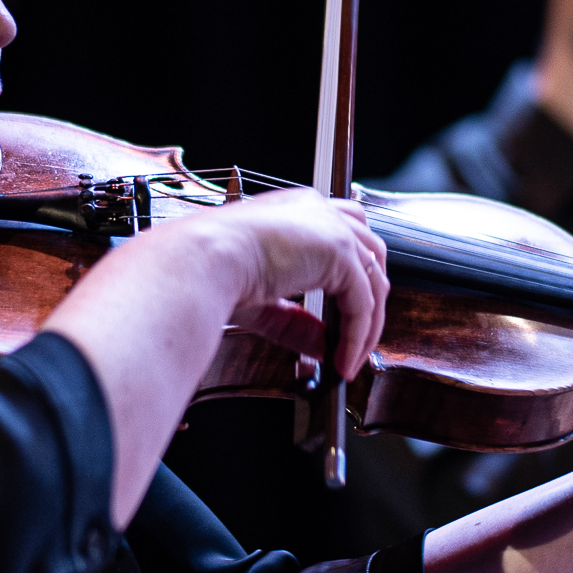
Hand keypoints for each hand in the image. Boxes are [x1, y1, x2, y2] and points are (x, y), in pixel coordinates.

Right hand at [43, 187, 386, 529]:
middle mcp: (318, 212)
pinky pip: (362, 302)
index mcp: (297, 212)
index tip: (344, 319)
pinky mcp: (339, 251)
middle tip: (358, 339)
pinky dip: (357, 335)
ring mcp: (332, 228)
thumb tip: (322, 347)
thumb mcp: (263, 300)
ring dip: (368, 323)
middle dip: (371, 297)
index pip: (343, 240)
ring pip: (374, 279)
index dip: (352, 280)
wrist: (199, 260)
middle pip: (370, 253)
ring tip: (352, 358)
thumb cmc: (210, 269)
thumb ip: (297, 321)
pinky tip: (343, 360)